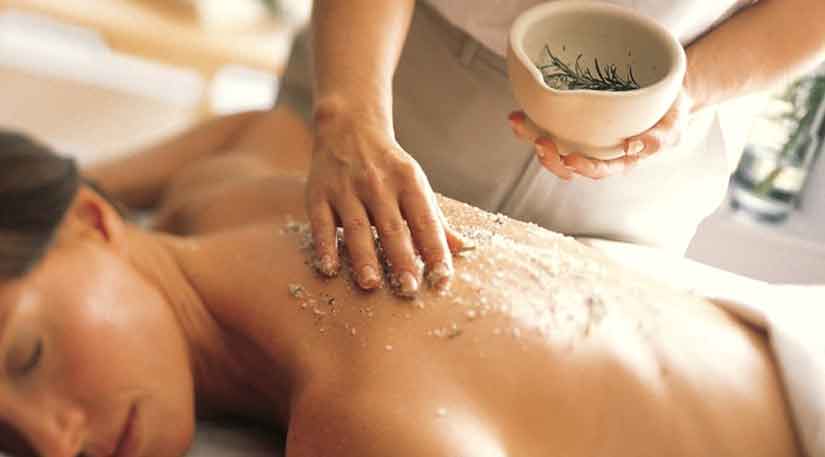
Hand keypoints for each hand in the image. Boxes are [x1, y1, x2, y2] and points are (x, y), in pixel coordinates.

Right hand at [306, 108, 464, 296]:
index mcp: (409, 181)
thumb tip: (465, 250)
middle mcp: (378, 183)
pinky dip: (325, 246)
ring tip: (371, 284)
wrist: (349, 127)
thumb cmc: (388, 167)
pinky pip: (322, 223)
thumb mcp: (415, 185)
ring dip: (364, 257)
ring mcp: (346, 189)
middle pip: (392, 227)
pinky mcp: (319, 194)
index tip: (442, 277)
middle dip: (401, 258)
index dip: (435, 249)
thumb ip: (436, 221)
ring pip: (357, 227)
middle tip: (409, 288)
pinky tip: (330, 268)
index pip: (426, 220)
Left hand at [509, 90, 693, 179]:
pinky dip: (531, 122)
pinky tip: (518, 113)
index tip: (570, 158)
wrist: (664, 90)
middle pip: (568, 164)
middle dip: (550, 158)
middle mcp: (597, 153)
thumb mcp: (675, 124)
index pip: (599, 170)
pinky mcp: (572, 122)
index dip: (584, 168)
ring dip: (532, 138)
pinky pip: (548, 126)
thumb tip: (636, 146)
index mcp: (619, 160)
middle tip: (540, 142)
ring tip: (518, 124)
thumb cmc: (671, 112)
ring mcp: (582, 138)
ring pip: (553, 147)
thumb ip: (662, 138)